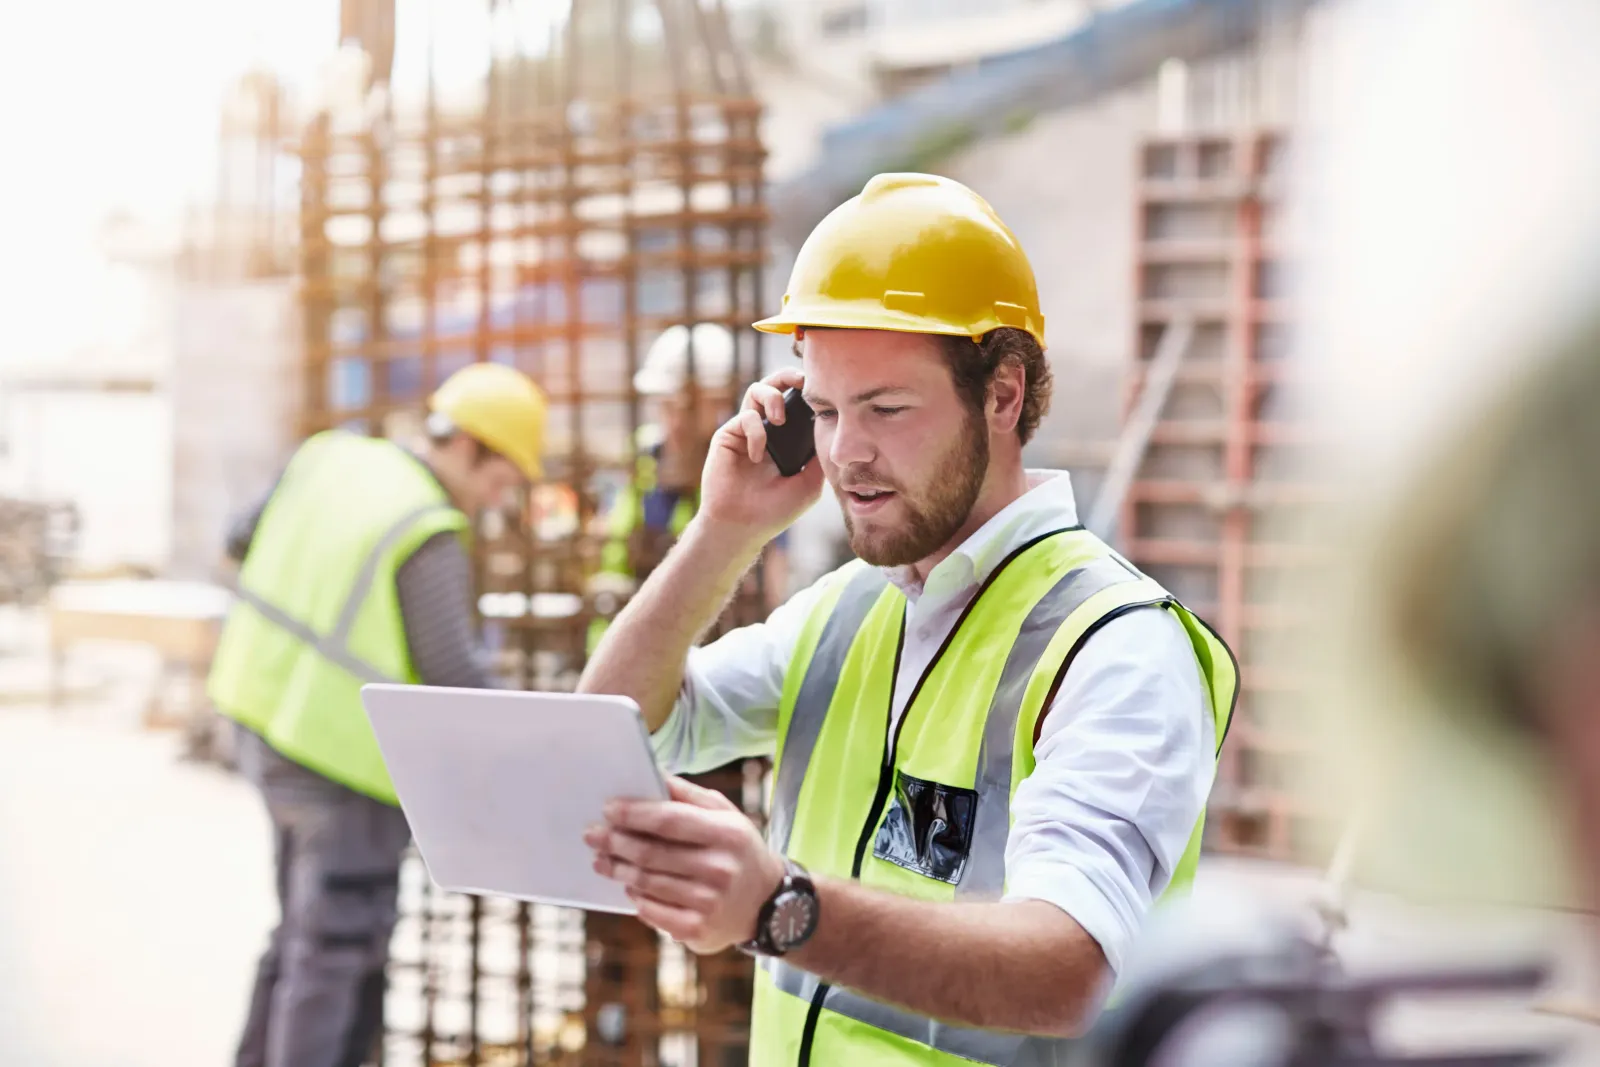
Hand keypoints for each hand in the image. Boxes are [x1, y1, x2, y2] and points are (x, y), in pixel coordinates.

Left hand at [586, 776, 783, 953]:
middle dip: (615, 842)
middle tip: (592, 835)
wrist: (767, 903)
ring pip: (647, 883)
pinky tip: (628, 886)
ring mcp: (708, 903)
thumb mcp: (726, 815)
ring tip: (602, 860)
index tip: (608, 809)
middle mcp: (719, 869)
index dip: (634, 814)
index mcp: (726, 834)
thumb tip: (652, 775)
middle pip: (651, 853)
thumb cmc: (737, 850)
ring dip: (618, 870)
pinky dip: (635, 897)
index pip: (669, 820)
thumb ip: (690, 796)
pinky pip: (652, 911)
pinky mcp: (697, 930)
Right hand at [697, 368, 824, 543]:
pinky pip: (745, 418)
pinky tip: (759, 456)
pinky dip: (756, 432)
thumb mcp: (809, 482)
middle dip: (788, 376)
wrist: (743, 526)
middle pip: (775, 386)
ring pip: (756, 390)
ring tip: (779, 419)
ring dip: (772, 396)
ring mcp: (746, 431)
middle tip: (803, 380)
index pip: (797, 404)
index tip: (824, 388)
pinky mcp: (728, 435)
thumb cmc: (775, 509)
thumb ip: (818, 455)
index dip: (808, 392)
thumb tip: (834, 428)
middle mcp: (766, 429)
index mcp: (786, 438)